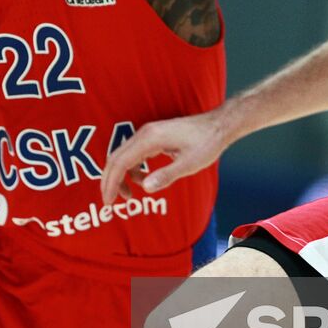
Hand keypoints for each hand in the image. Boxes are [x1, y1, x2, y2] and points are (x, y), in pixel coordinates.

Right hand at [100, 109, 231, 204]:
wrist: (218, 125)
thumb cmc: (206, 143)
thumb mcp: (189, 163)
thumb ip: (166, 175)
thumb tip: (144, 187)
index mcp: (149, 139)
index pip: (120, 162)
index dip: (111, 183)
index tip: (108, 202)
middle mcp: (144, 133)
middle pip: (116, 158)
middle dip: (110, 181)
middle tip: (110, 202)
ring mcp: (148, 134)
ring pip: (123, 156)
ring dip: (120, 176)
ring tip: (128, 196)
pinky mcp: (153, 137)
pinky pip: (133, 153)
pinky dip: (131, 169)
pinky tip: (142, 181)